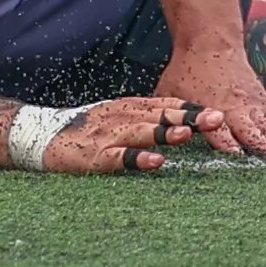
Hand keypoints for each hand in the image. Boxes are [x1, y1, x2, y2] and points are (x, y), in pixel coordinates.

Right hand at [42, 96, 224, 174]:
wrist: (45, 136)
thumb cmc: (90, 127)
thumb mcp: (122, 115)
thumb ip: (149, 116)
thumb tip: (185, 120)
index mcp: (133, 106)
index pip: (168, 104)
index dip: (193, 108)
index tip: (220, 110)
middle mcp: (125, 116)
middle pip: (161, 115)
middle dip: (190, 117)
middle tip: (218, 118)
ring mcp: (111, 135)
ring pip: (143, 132)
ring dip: (166, 133)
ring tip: (188, 134)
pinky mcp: (96, 156)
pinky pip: (120, 158)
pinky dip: (138, 159)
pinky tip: (156, 162)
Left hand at [156, 46, 265, 156]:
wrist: (210, 41)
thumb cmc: (185, 71)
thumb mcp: (169, 96)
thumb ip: (172, 120)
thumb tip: (167, 144)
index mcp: (211, 110)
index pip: (222, 136)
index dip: (232, 152)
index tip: (242, 169)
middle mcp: (236, 108)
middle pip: (253, 134)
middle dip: (264, 154)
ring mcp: (252, 104)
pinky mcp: (261, 100)